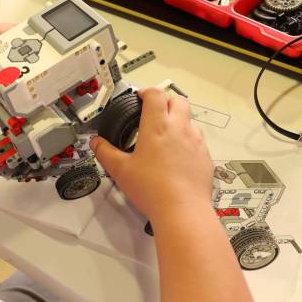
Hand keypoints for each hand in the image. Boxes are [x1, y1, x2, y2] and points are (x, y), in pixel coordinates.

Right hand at [90, 88, 213, 223]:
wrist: (183, 210)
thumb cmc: (151, 189)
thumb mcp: (121, 170)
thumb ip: (105, 153)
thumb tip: (96, 143)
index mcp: (157, 126)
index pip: (156, 94)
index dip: (146, 92)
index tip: (139, 98)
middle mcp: (180, 128)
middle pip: (178, 100)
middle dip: (166, 102)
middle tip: (154, 115)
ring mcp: (196, 142)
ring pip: (190, 120)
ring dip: (178, 122)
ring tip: (165, 139)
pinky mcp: (206, 157)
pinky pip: (198, 141)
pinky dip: (188, 142)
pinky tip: (178, 159)